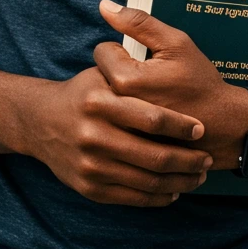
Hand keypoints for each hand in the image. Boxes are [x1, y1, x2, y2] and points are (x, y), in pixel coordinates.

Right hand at [21, 65, 212, 206]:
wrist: (41, 122)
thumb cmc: (82, 92)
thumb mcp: (100, 70)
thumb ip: (128, 62)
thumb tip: (160, 51)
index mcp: (100, 101)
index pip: (151, 118)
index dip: (180, 126)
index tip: (200, 128)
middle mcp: (93, 135)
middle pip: (154, 155)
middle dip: (188, 160)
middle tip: (206, 158)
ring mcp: (91, 165)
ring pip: (148, 181)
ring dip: (180, 181)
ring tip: (198, 174)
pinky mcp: (90, 187)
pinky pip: (134, 198)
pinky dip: (159, 196)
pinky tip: (174, 188)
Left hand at [94, 0, 247, 170]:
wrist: (221, 125)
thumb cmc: (200, 82)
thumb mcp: (175, 43)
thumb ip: (138, 22)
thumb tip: (105, 6)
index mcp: (126, 80)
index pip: (102, 51)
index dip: (123, 49)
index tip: (142, 59)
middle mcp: (119, 108)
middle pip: (100, 75)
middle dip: (119, 70)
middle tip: (146, 77)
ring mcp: (122, 129)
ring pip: (105, 97)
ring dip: (119, 93)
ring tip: (147, 95)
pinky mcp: (127, 143)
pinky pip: (114, 119)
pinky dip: (125, 114)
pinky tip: (145, 113)